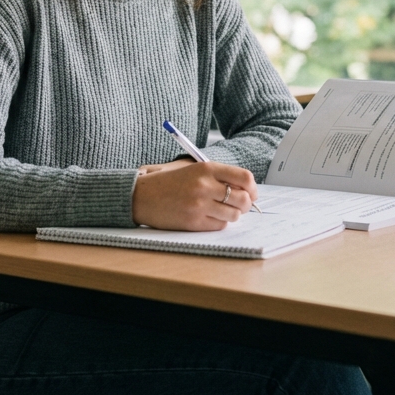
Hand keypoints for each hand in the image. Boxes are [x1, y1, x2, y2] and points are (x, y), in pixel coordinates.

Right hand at [132, 160, 258, 230]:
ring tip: (222, 211)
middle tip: (240, 205)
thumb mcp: (193, 170)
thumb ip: (218, 176)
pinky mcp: (193, 222)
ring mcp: (199, 205)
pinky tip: (209, 216)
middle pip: (243, 198)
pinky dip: (219, 222)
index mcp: (206, 168)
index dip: (252, 188)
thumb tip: (246, 189)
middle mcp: (205, 186)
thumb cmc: (168, 182)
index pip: (244, 178)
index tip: (251, 193)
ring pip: (234, 214)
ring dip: (232, 214)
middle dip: (246, 204)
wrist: (141, 196)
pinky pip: (219, 225)